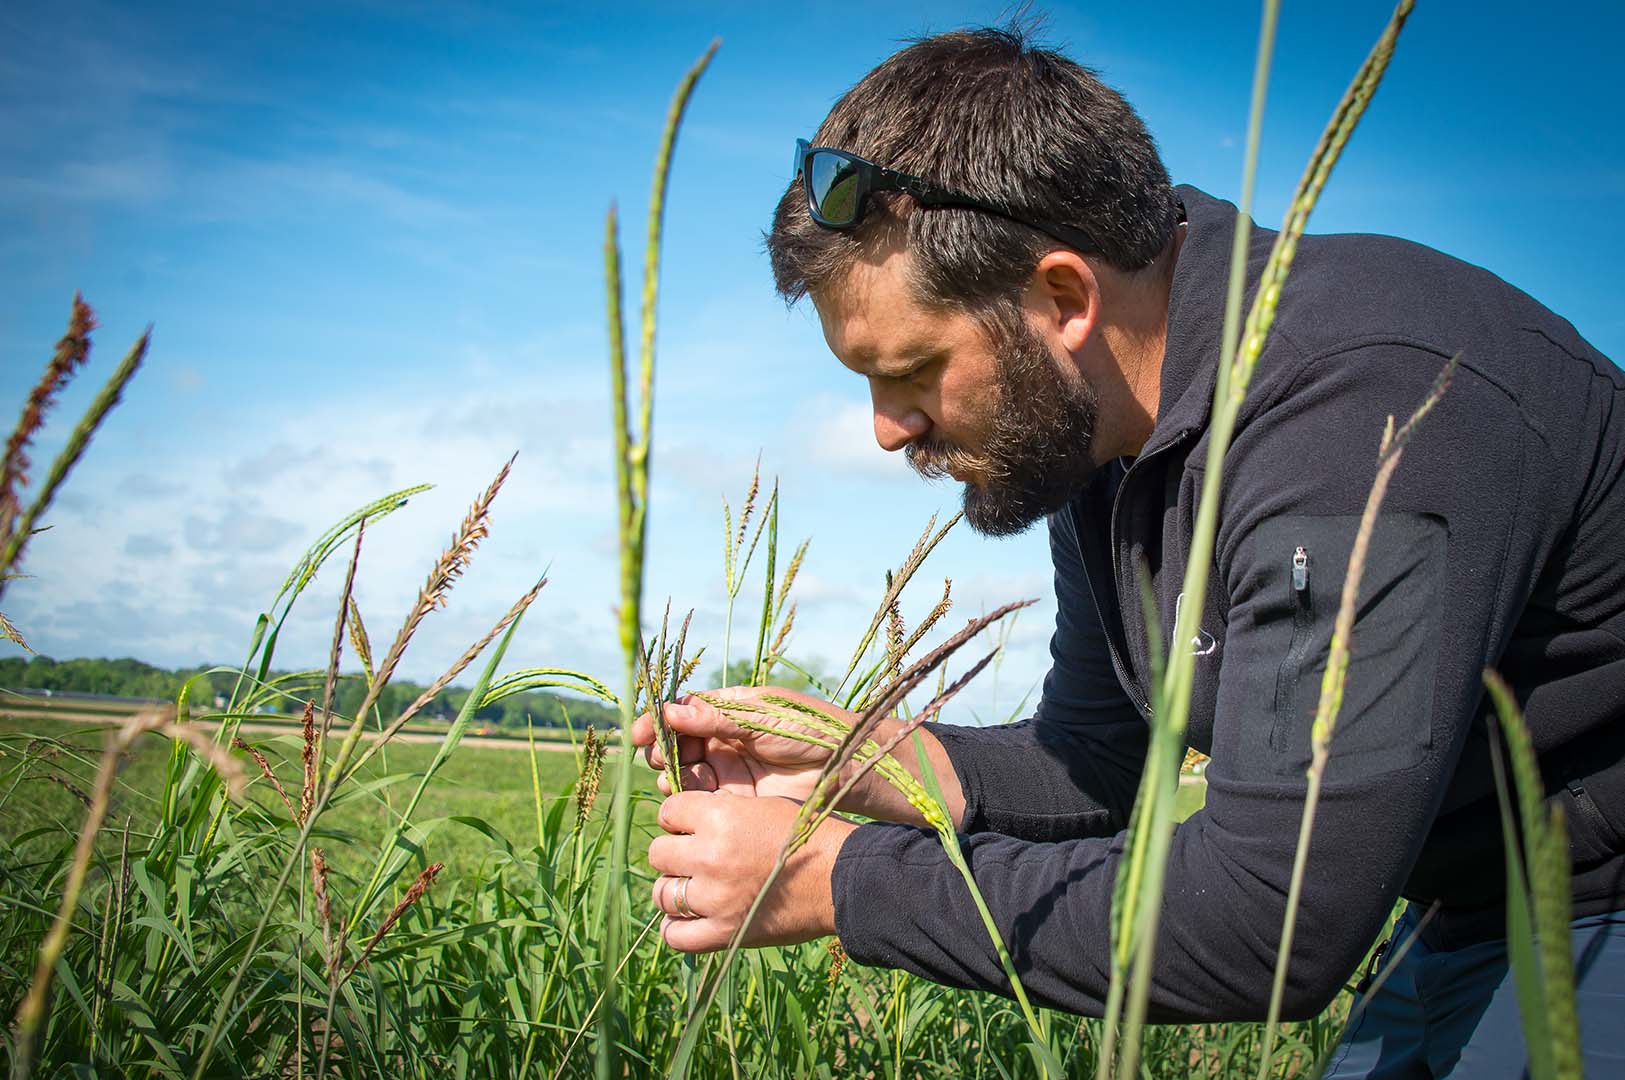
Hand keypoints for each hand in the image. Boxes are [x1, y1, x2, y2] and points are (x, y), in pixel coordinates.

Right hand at [630, 685, 860, 802]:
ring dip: (671, 775)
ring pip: (683, 772)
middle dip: (661, 750)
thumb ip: (716, 718)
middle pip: (676, 744)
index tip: (639, 733)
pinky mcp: (734, 799)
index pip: (681, 712)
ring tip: (675, 778)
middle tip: (662, 757)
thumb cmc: (810, 729)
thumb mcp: (761, 717)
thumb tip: (670, 712)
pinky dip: (687, 797)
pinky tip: (689, 795)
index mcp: (728, 710)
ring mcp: (727, 770)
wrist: (844, 766)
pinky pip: (700, 799)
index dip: (657, 721)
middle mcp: (722, 739)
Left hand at [646, 789, 853, 950]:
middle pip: (658, 854)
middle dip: (674, 854)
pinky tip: (691, 919)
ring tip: (695, 888)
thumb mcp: (762, 806)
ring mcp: (715, 897)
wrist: (843, 878)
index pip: (668, 812)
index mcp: (720, 817)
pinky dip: (677, 928)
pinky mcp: (725, 932)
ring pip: (662, 893)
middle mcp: (711, 855)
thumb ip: (719, 812)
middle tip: (696, 858)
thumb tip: (683, 822)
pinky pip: (675, 935)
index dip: (678, 819)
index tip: (691, 826)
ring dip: (674, 890)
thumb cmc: (807, 835)